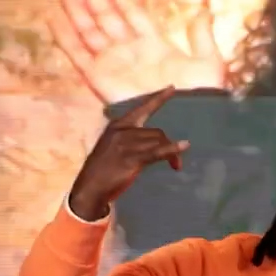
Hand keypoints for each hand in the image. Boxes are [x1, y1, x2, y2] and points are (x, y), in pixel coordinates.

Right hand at [48, 0, 226, 105]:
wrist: (185, 121)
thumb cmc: (200, 96)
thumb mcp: (208, 62)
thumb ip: (202, 35)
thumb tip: (205, 9)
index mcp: (155, 46)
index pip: (133, 14)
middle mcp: (131, 52)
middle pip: (107, 19)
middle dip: (94, 1)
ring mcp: (114, 63)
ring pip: (89, 31)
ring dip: (76, 12)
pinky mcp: (100, 78)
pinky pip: (77, 54)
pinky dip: (64, 36)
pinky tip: (53, 17)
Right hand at [67, 85, 188, 220]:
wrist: (91, 186)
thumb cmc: (104, 168)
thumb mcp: (117, 147)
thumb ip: (134, 141)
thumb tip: (161, 144)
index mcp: (118, 125)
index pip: (142, 109)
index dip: (159, 99)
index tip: (172, 88)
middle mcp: (122, 130)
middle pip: (157, 132)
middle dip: (169, 146)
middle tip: (176, 164)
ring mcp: (126, 144)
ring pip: (159, 142)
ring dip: (172, 154)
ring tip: (175, 166)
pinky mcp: (132, 158)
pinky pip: (158, 151)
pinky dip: (173, 150)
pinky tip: (184, 146)